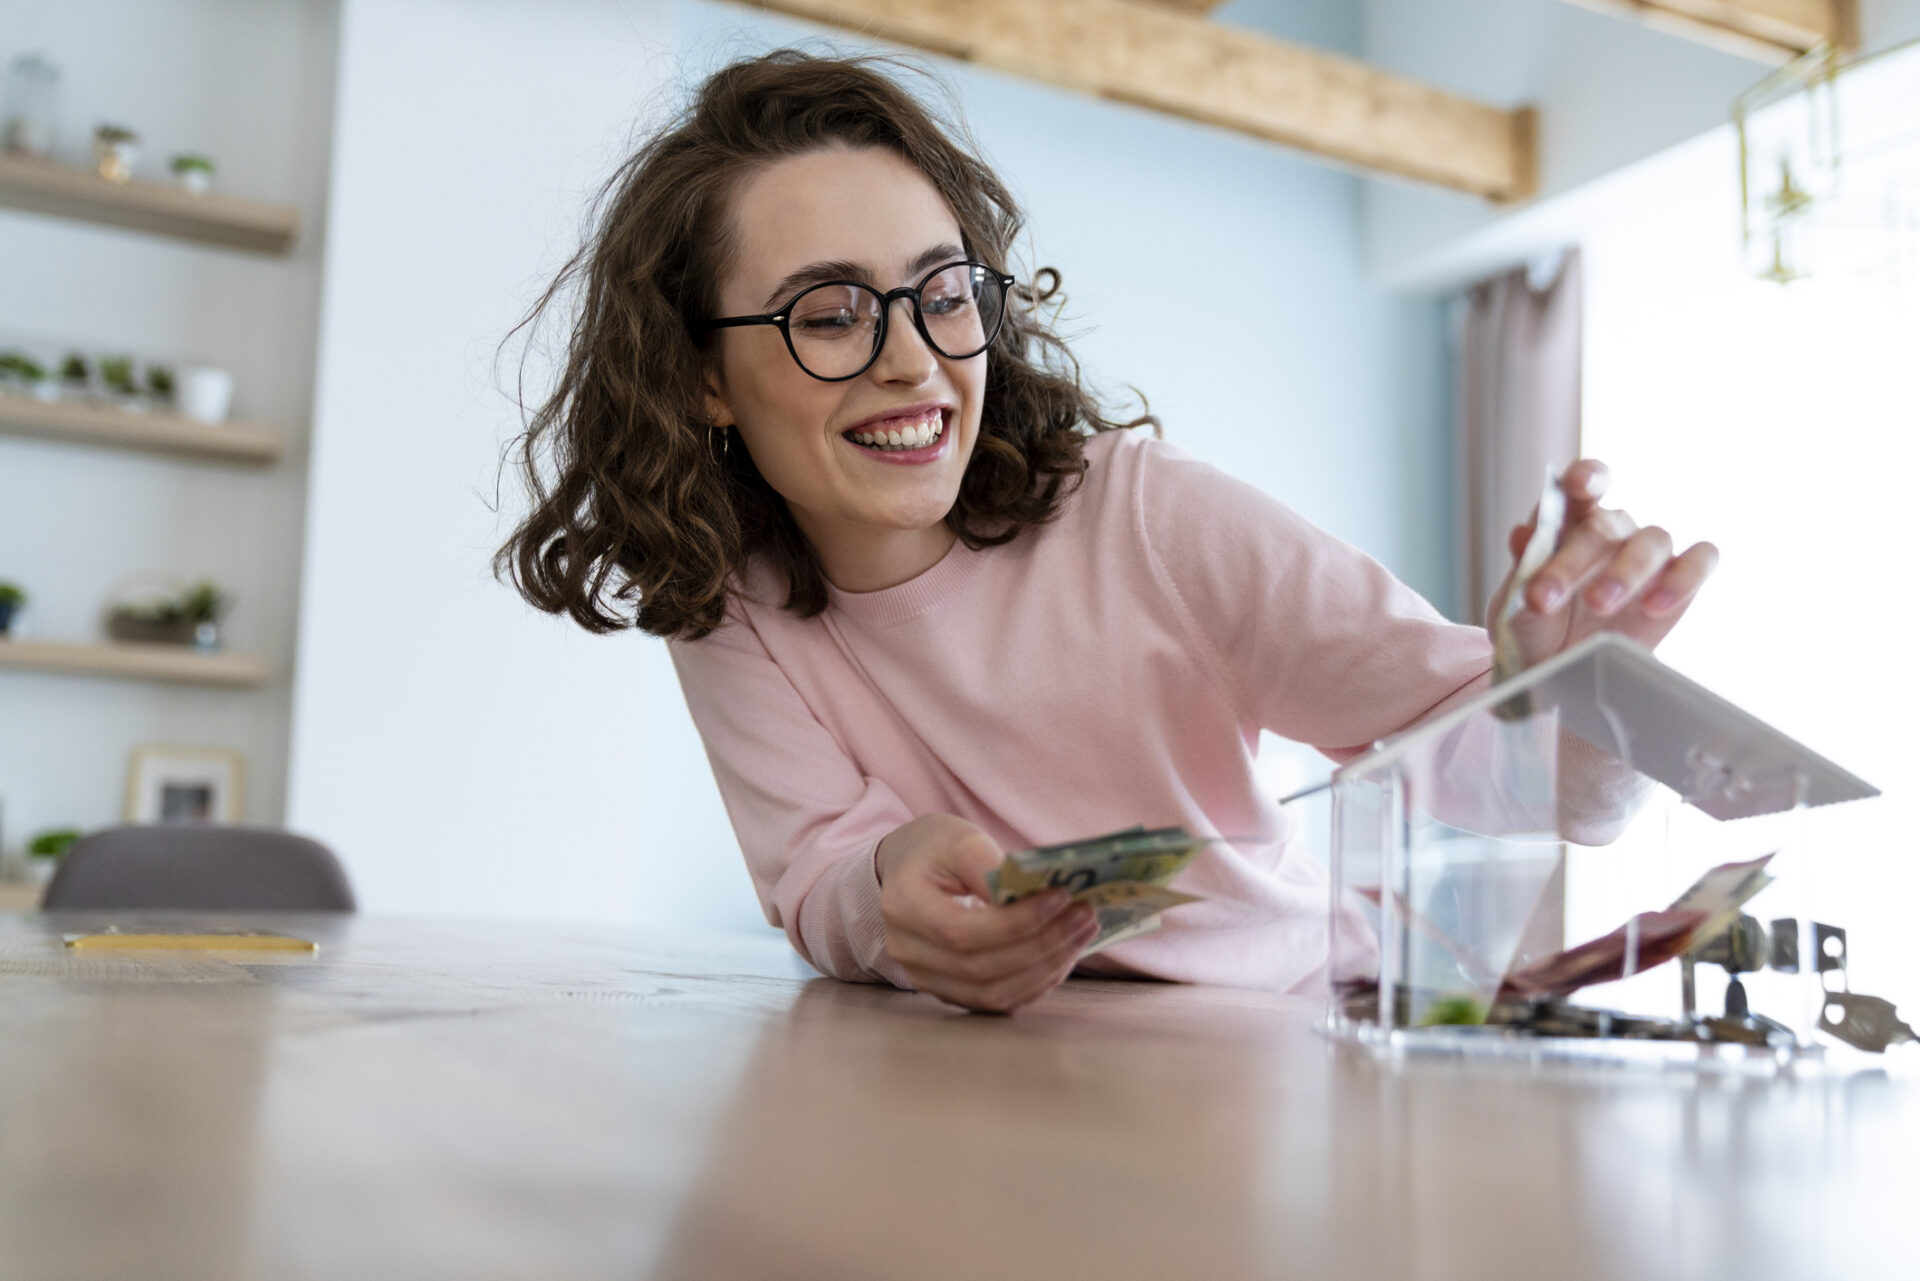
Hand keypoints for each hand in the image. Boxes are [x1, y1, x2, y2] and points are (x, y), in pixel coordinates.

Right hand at [876, 813, 1098, 1012]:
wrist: (908, 868)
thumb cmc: (936, 847)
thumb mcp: (960, 839)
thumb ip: (990, 868)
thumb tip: (1034, 901)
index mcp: (903, 906)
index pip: (961, 932)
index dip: (1016, 923)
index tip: (1061, 898)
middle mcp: (907, 951)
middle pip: (980, 968)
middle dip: (1042, 945)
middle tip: (1085, 917)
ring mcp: (924, 977)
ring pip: (991, 994)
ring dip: (1045, 969)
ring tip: (1081, 934)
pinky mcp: (947, 991)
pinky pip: (995, 1000)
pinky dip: (1034, 982)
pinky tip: (1061, 955)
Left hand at [1492, 459, 1718, 667]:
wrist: (1561, 666)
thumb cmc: (1537, 625)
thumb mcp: (1517, 603)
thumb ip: (1522, 570)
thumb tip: (1520, 535)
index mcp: (1570, 518)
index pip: (1584, 483)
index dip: (1586, 477)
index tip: (1577, 485)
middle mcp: (1613, 528)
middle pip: (1604, 528)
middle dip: (1571, 563)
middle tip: (1545, 598)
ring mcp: (1649, 550)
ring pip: (1652, 541)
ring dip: (1625, 572)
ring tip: (1599, 604)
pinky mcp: (1682, 577)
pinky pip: (1700, 561)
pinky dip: (1683, 579)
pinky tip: (1655, 605)